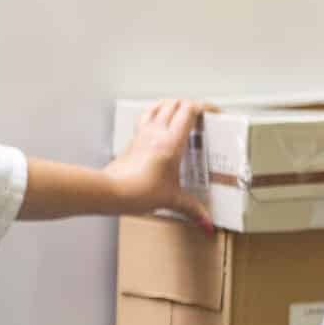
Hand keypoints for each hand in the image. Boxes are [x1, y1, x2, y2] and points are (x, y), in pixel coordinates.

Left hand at [106, 99, 211, 226]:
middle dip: (189, 104)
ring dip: (170, 105)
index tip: (213, 113)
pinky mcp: (132, 141)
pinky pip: (144, 119)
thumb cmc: (137, 191)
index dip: (204, 107)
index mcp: (170, 142)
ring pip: (157, 106)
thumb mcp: (171, 200)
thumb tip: (206, 221)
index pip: (189, 110)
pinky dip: (155, 116)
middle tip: (200, 115)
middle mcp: (155, 133)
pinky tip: (157, 127)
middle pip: (174, 103)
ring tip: (179, 113)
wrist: (110, 192)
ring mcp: (141, 135)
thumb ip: (192, 209)